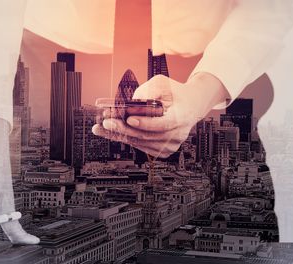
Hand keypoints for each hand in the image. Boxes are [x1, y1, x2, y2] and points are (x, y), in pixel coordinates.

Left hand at [92, 73, 227, 157]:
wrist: (190, 105)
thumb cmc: (175, 93)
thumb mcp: (163, 84)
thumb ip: (148, 90)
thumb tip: (130, 102)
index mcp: (181, 117)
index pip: (162, 124)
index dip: (145, 123)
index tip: (129, 119)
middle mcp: (177, 134)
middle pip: (147, 136)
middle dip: (123, 129)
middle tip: (106, 122)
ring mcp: (170, 145)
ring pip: (141, 142)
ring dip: (120, 135)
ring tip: (102, 127)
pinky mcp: (163, 150)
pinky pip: (141, 146)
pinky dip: (126, 139)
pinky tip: (112, 133)